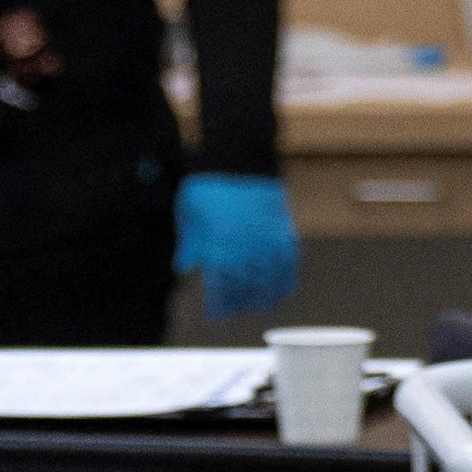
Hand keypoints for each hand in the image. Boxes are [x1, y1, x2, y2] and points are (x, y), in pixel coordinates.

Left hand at [174, 170, 299, 315]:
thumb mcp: (189, 213)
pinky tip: (278, 292)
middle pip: (245, 292)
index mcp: (218, 250)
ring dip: (262, 299)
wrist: (240, 156)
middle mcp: (244, 252)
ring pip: (268, 285)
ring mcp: (267, 245)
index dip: (219, 306)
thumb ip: (189, 243)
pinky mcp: (284, 235)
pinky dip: (283, 284)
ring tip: (256, 305)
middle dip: (238, 304)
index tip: (216, 315)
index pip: (220, 290)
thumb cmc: (208, 184)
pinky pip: (288, 270)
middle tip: (234, 311)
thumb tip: (183, 267)